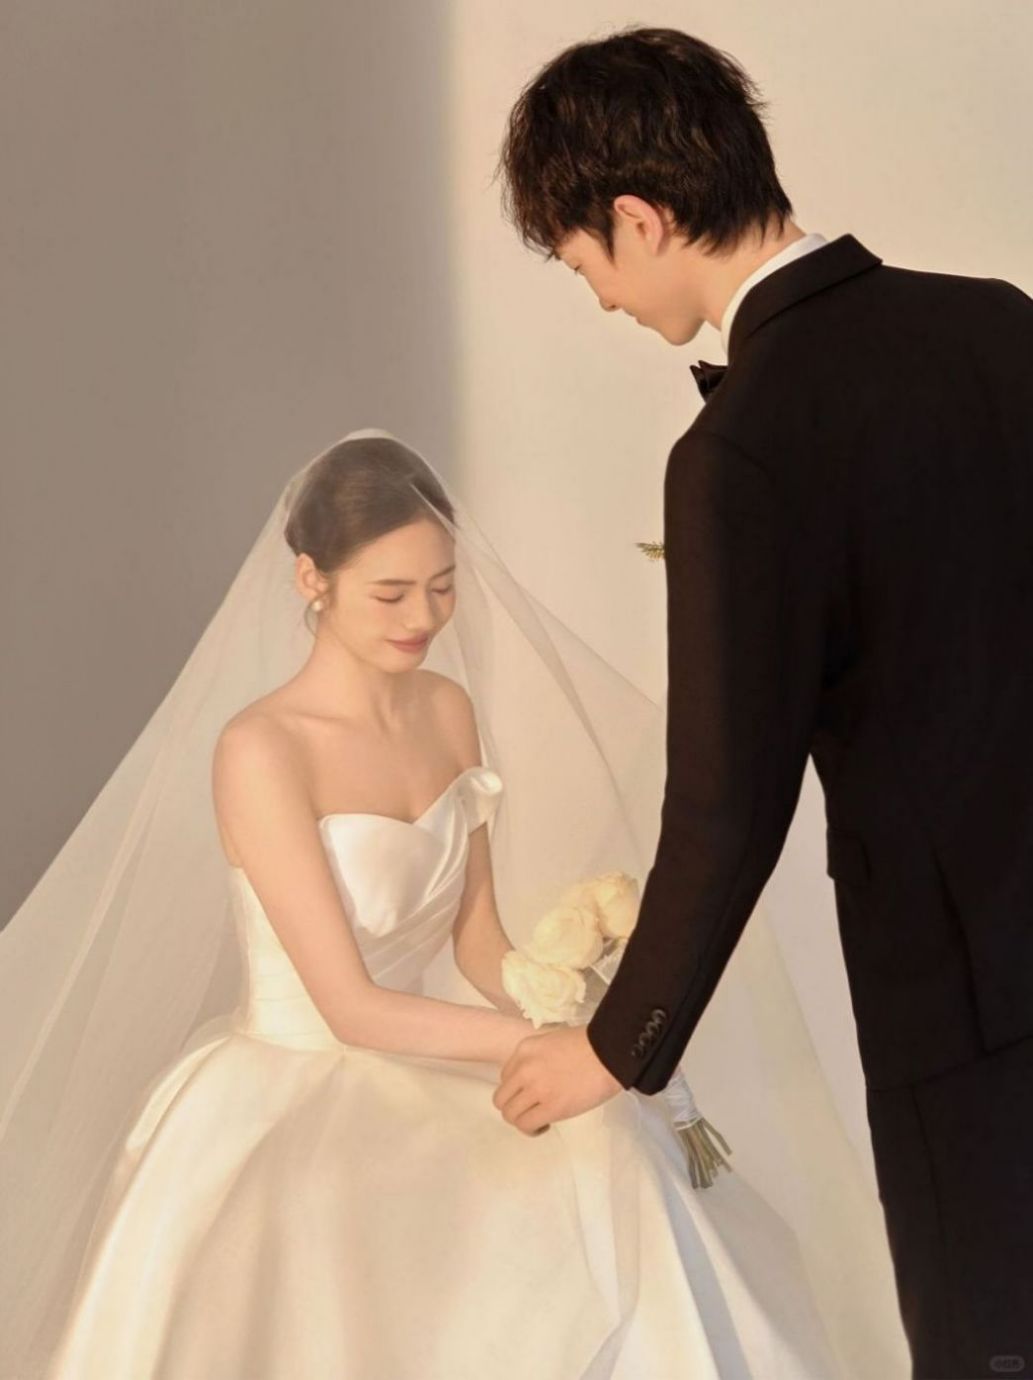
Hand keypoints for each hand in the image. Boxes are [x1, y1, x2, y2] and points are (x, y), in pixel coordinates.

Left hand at [493, 1024, 623, 1134]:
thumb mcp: (552, 1042)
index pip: (505, 1077)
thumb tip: (535, 1079)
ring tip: (540, 1119)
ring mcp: (536, 1089)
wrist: (610, 1052)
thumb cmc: (589, 1045)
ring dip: (522, 1120)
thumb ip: (537, 1058)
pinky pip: (526, 1125)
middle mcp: (524, 1069)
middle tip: (532, 1109)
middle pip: (502, 1098)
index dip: (517, 1089)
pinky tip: (546, 1125)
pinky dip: (533, 1130)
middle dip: (515, 1106)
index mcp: (524, 1050)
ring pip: (510, 1115)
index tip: (532, 1094)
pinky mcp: (551, 1108)